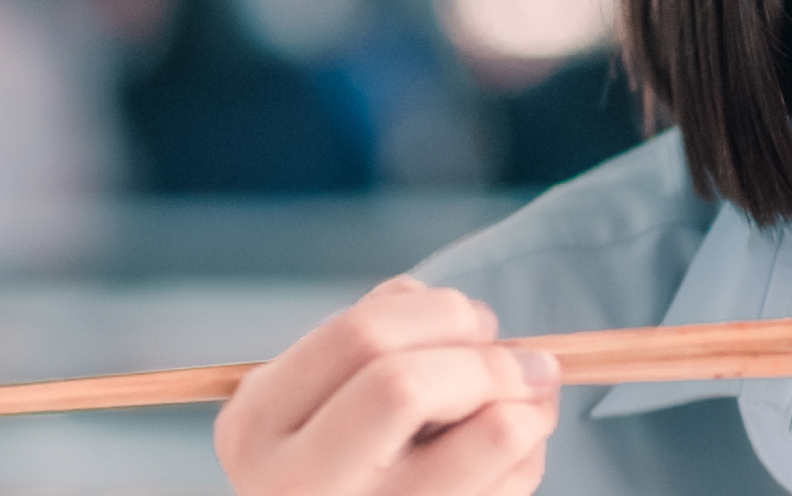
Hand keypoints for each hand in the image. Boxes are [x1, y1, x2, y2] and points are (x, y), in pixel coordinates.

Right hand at [216, 276, 561, 495]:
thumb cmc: (325, 460)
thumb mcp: (310, 397)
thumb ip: (370, 342)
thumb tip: (467, 316)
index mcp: (260, 422)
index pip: (360, 335)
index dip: (442, 313)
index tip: (479, 323)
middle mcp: (299, 480)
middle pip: (409, 384)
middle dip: (486, 360)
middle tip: (522, 363)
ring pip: (493, 432)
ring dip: (529, 404)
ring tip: (529, 404)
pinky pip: (513, 482)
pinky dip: (531, 453)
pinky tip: (513, 455)